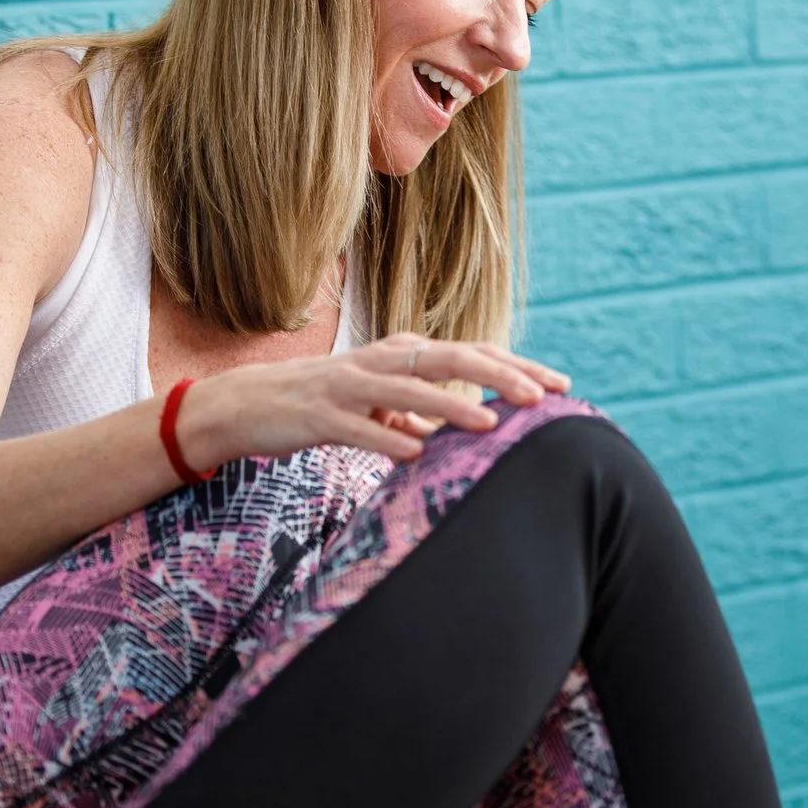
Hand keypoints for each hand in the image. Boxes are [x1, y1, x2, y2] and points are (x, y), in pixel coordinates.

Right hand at [172, 334, 569, 467]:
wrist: (247, 404)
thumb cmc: (320, 403)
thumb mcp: (378, 403)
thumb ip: (417, 412)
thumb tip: (454, 432)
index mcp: (401, 354)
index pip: (470, 353)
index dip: (515, 367)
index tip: (560, 385)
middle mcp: (381, 360)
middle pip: (448, 359)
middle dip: (498, 376)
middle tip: (542, 397)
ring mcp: (348, 386)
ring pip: (407, 388)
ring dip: (449, 406)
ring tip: (490, 422)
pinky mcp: (319, 416)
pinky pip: (357, 427)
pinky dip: (386, 437)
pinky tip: (415, 454)